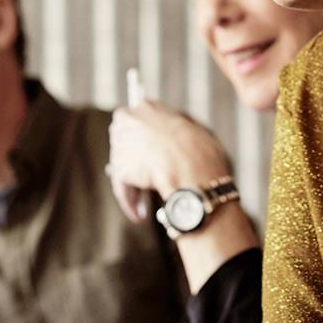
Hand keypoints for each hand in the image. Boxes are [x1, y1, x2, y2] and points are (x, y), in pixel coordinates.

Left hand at [107, 101, 231, 222]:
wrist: (195, 170)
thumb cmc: (202, 152)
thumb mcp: (195, 132)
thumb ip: (177, 133)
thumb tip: (174, 144)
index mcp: (147, 106)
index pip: (139, 124)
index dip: (147, 144)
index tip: (154, 158)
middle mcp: (128, 121)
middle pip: (130, 147)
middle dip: (137, 167)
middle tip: (146, 186)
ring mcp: (121, 145)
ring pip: (126, 169)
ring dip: (135, 188)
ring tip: (144, 207)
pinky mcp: (119, 169)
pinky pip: (124, 187)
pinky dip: (131, 201)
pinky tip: (139, 215)